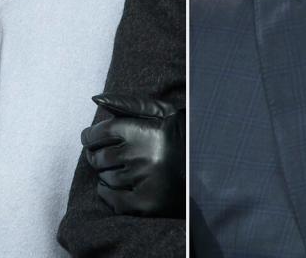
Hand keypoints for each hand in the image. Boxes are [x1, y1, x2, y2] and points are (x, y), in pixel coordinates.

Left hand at [81, 93, 184, 216]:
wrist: (216, 170)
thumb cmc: (185, 135)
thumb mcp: (164, 113)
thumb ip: (129, 104)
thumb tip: (96, 99)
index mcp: (149, 132)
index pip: (102, 132)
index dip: (90, 135)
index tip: (90, 137)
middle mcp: (145, 157)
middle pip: (100, 157)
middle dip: (94, 154)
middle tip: (98, 153)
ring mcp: (145, 183)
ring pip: (105, 177)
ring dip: (103, 172)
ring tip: (112, 168)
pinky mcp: (147, 206)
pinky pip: (113, 200)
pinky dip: (106, 192)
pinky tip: (111, 185)